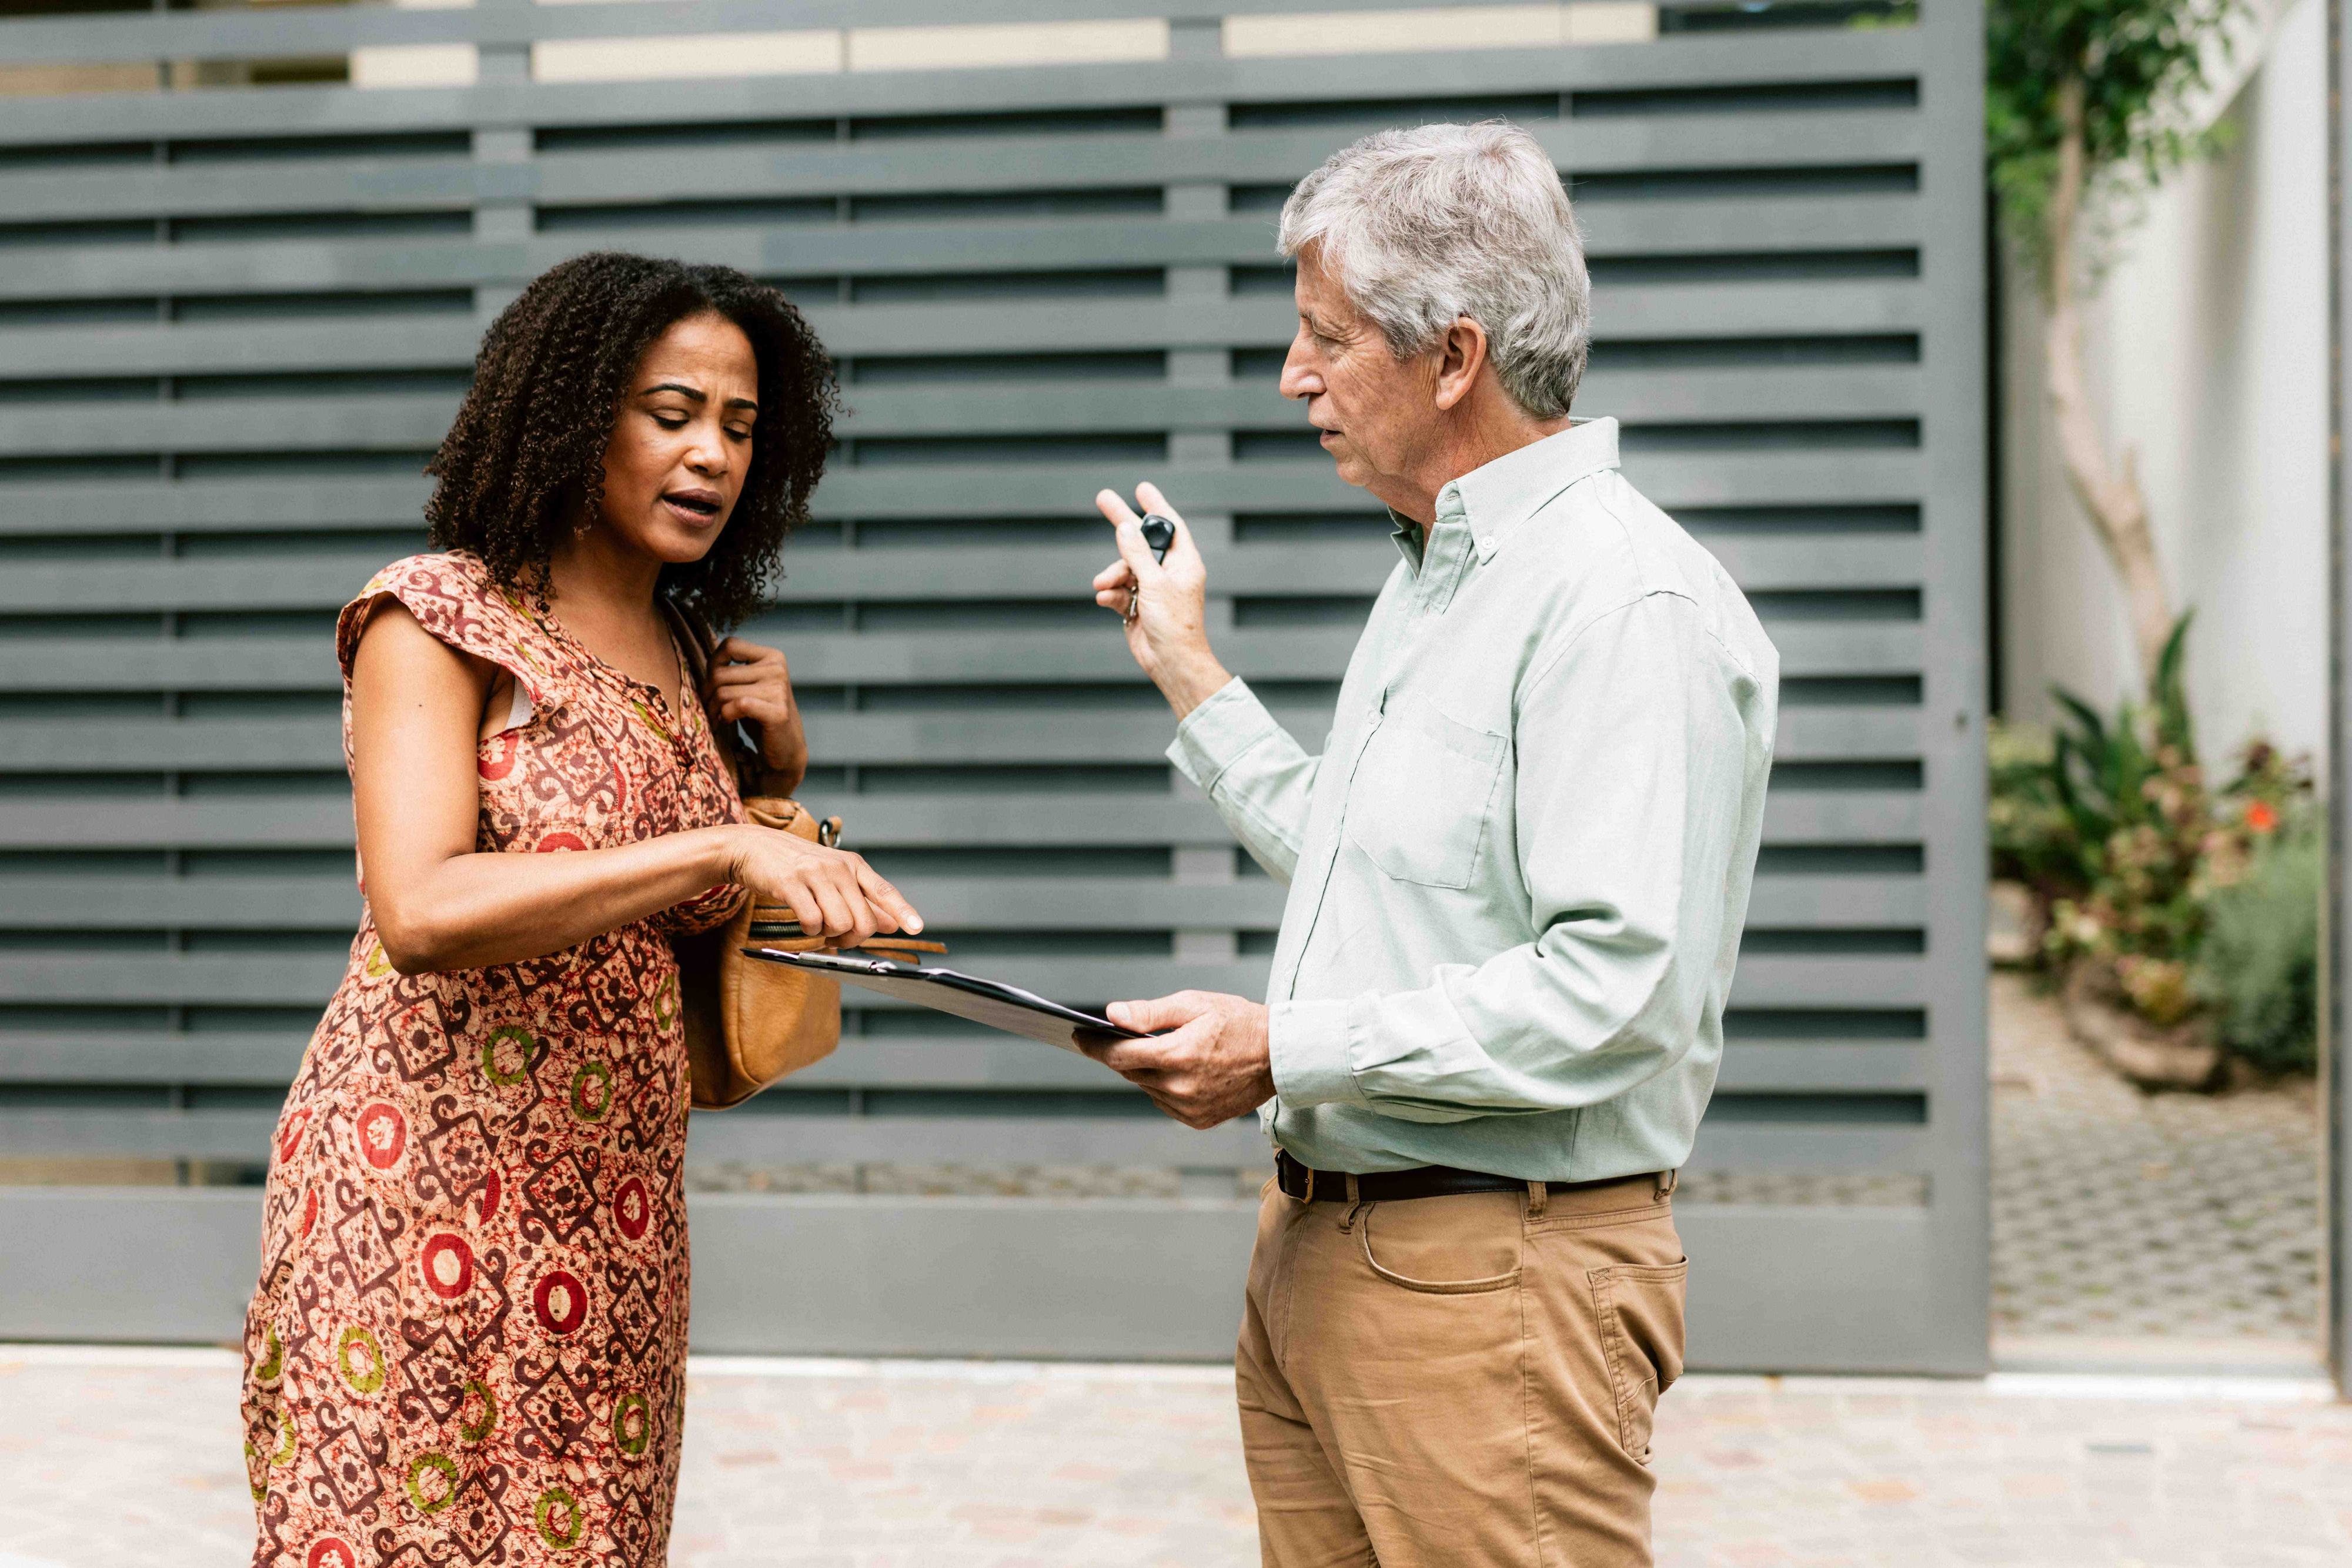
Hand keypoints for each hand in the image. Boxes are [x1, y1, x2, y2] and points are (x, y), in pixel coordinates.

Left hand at [711, 636, 807, 792]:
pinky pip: (737, 706)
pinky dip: (725, 716)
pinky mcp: (777, 712)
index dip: (713, 663)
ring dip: (713, 709)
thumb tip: (706, 661)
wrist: (785, 747)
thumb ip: (733, 670)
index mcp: (772, 656)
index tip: (713, 684)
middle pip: (720, 673)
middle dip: (707, 693)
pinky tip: (727, 722)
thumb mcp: (749, 685)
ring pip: (723, 692)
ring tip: (716, 718)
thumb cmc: (761, 715)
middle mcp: (777, 668)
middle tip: (709, 708)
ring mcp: (779, 690)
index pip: (730, 645)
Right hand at [726, 825, 921, 948]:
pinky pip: (812, 921)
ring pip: (840, 923)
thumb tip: (892, 923)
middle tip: (838, 937)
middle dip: (853, 938)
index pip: (884, 890)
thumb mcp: (834, 876)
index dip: (902, 911)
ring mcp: (815, 874)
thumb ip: (863, 899)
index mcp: (853, 865)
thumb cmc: (797, 865)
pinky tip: (804, 922)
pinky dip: (810, 931)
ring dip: (829, 935)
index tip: (917, 927)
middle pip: (864, 920)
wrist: (754, 846)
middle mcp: (839, 867)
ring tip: (819, 926)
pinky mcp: (791, 883)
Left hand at [1081, 990, 1275, 1129]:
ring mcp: (1189, 1108)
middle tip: (1113, 1037)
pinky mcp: (1198, 1120)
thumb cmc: (1238, 1022)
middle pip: (1130, 1071)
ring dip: (1145, 1070)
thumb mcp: (1194, 1005)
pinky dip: (1163, 1086)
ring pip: (1146, 1087)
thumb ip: (1149, 1013)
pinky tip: (1178, 1070)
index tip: (1078, 1036)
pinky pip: (1165, 1102)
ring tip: (1160, 1050)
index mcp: (1176, 1056)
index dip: (1094, 1045)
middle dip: (1120, 1054)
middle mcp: (1180, 1088)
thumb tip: (1112, 1015)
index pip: (1119, 1054)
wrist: (1279, 1056)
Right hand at [1091, 483, 1231, 717]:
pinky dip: (1112, 595)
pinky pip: (1119, 592)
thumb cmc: (1174, 625)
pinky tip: (1106, 600)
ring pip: (1125, 569)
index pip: (1169, 526)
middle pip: (1140, 542)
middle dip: (1122, 526)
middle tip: (1103, 498)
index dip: (1156, 506)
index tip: (1141, 488)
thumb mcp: (1155, 584)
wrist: (1171, 663)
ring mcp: (1152, 590)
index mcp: (1183, 563)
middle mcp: (1168, 573)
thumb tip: (1124, 528)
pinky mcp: (1138, 607)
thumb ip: (1137, 555)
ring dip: (1112, 576)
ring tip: (1103, 586)